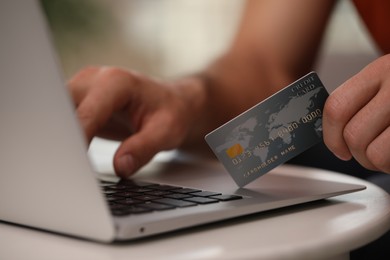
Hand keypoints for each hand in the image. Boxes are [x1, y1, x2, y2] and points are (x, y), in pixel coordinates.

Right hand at [68, 67, 203, 177]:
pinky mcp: (80, 100)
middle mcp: (95, 79)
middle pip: (62, 107)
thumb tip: (120, 166)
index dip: (77, 141)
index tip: (73, 164)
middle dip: (60, 136)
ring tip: (64, 162)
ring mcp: (84, 88)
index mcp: (116, 82)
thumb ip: (143, 148)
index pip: (86, 114)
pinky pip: (62, 116)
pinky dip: (62, 134)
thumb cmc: (171, 112)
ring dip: (58, 135)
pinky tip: (67, 154)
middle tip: (64, 166)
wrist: (171, 103)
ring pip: (56, 111)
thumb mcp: (166, 132)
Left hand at [323, 54, 389, 172]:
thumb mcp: (387, 83)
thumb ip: (361, 101)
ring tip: (388, 154)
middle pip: (353, 134)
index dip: (331, 135)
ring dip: (377, 162)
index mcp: (379, 71)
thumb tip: (332, 132)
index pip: (336, 107)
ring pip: (373, 153)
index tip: (338, 148)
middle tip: (368, 154)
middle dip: (356, 154)